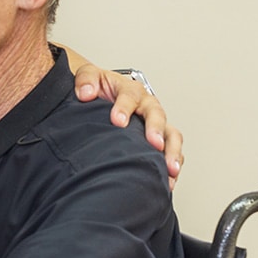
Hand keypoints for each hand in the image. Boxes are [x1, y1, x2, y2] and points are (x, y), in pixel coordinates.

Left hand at [73, 65, 183, 188]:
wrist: (99, 94)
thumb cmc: (96, 87)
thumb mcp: (87, 76)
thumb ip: (86, 81)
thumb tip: (86, 93)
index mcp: (130, 90)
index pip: (130, 97)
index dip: (124, 108)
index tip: (117, 121)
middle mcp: (147, 105)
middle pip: (157, 115)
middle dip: (156, 130)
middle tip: (154, 144)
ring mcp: (154, 123)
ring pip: (171, 135)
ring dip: (172, 151)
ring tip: (170, 169)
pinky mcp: (158, 139)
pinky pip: (171, 151)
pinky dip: (172, 165)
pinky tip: (168, 181)